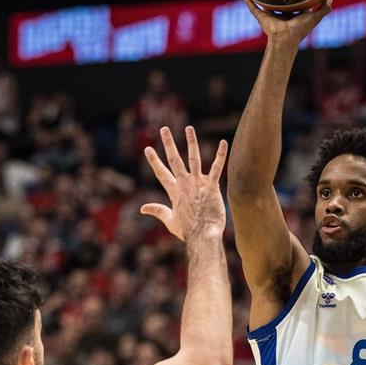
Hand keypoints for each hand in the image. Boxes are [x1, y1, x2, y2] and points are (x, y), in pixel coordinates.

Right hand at [141, 126, 227, 240]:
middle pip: (174, 160)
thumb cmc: (188, 231)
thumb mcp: (169, 221)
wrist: (203, 236)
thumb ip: (157, 211)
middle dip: (168, 143)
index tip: (148, 149)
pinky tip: (223, 143)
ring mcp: (198, 184)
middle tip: (164, 129)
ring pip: (194, 158)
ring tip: (189, 128)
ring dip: (191, 142)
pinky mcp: (212, 186)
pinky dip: (220, 155)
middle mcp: (184, 184)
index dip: (154, 160)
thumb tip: (142, 208)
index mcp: (174, 192)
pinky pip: (217, 167)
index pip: (161, 172)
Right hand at [243, 0, 331, 47]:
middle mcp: (281, 16)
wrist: (286, 37)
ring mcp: (270, 17)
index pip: (295, 5)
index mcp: (293, 16)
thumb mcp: (315, 17)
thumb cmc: (301, 29)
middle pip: (280, 4)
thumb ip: (324, 9)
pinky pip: (253, 9)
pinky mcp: (261, 18)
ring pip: (265, 5)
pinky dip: (249, 3)